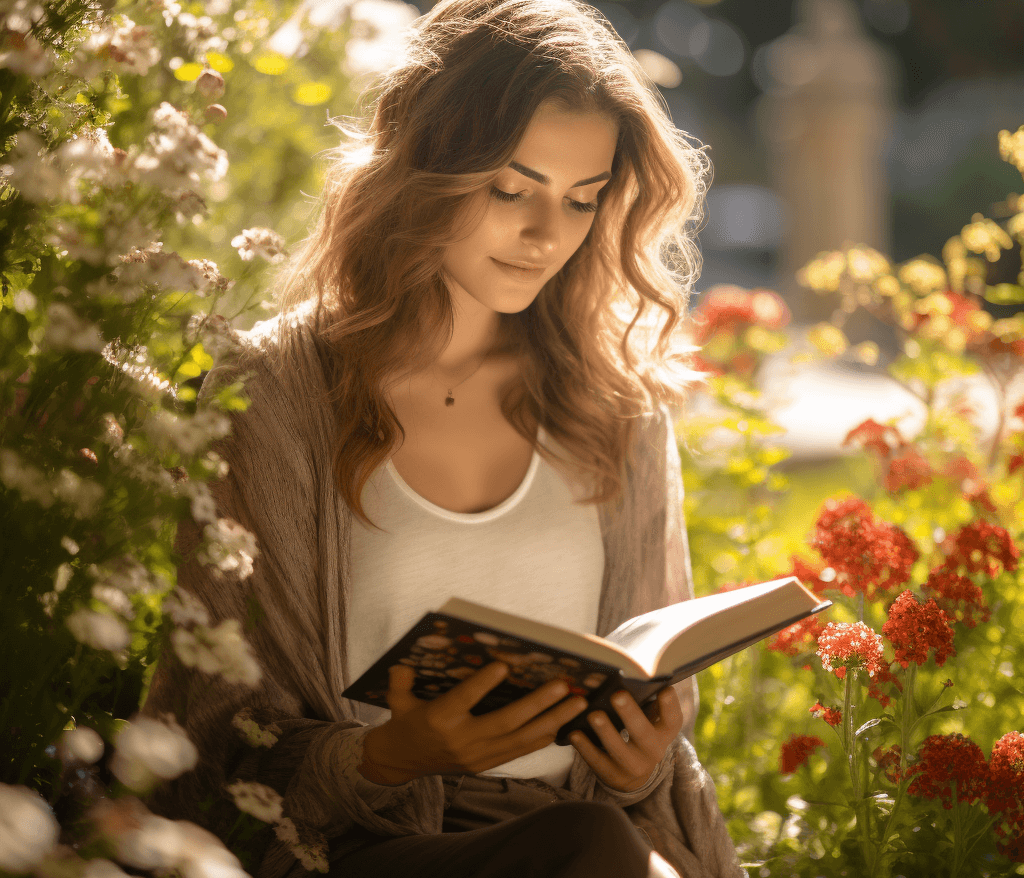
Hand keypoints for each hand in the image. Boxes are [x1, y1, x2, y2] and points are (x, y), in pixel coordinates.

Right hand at [358, 662, 587, 784]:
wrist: (401, 763)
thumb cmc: (403, 721)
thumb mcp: (396, 700)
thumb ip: (400, 680)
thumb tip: (403, 659)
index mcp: (439, 719)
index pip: (464, 700)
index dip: (482, 684)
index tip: (503, 666)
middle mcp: (462, 740)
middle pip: (506, 722)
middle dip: (538, 704)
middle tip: (563, 686)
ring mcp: (478, 756)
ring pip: (522, 739)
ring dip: (553, 720)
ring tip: (579, 703)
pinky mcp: (487, 764)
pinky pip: (522, 750)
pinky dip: (545, 736)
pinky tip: (566, 722)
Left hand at [568, 686, 682, 792]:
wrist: (632, 776)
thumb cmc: (639, 733)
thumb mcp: (649, 720)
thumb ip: (647, 701)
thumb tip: (635, 673)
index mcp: (663, 733)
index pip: (673, 720)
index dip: (670, 705)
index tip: (665, 689)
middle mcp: (653, 751)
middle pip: (643, 733)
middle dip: (630, 714)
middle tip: (617, 695)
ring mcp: (632, 766)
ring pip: (619, 749)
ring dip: (606, 732)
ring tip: (594, 714)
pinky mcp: (611, 775)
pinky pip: (597, 761)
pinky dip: (585, 747)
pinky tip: (574, 733)